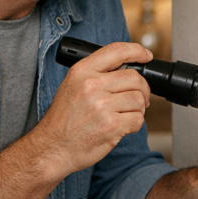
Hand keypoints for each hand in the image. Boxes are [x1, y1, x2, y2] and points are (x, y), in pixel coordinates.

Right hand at [33, 41, 152, 176]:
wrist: (52, 147)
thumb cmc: (63, 120)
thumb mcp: (72, 86)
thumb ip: (96, 74)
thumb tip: (127, 69)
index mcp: (82, 72)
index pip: (116, 51)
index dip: (136, 51)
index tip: (146, 55)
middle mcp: (91, 86)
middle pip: (134, 78)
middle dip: (142, 89)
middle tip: (140, 98)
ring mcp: (102, 106)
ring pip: (139, 99)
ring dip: (138, 109)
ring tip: (126, 114)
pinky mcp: (111, 125)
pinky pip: (138, 119)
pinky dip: (134, 124)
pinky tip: (122, 127)